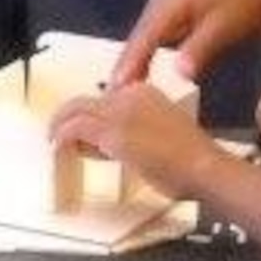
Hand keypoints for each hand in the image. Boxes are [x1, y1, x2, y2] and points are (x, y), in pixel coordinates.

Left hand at [51, 83, 216, 200]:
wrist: (205, 168)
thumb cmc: (192, 162)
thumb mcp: (163, 134)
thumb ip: (137, 132)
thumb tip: (111, 145)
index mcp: (144, 92)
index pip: (103, 98)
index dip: (89, 116)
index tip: (83, 133)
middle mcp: (130, 95)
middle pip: (85, 100)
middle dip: (68, 117)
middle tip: (58, 134)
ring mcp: (120, 112)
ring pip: (74, 110)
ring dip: (59, 126)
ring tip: (54, 142)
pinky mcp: (113, 133)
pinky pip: (74, 129)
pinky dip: (61, 137)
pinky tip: (59, 149)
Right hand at [111, 0, 260, 89]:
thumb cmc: (245, 7)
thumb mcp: (226, 28)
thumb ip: (201, 49)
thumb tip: (180, 73)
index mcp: (171, 0)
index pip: (145, 36)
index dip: (130, 62)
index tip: (117, 87)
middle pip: (138, 38)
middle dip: (125, 66)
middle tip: (111, 99)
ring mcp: (162, 3)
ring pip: (142, 39)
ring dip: (132, 63)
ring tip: (118, 94)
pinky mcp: (168, 11)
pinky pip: (151, 37)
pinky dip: (143, 56)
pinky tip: (138, 76)